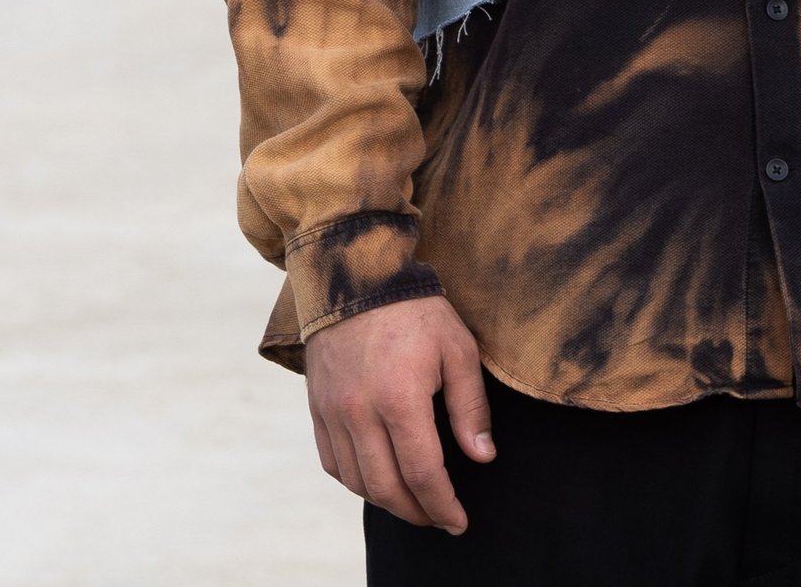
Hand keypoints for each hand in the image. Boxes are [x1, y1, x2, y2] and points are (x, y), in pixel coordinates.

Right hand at [304, 295, 495, 533]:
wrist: (357, 278)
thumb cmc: (415, 312)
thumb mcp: (457, 348)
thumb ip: (470, 407)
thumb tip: (482, 457)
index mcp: (400, 399)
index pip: (423, 474)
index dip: (442, 506)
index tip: (458, 521)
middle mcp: (360, 413)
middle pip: (387, 488)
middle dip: (418, 513)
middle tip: (440, 518)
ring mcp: (333, 414)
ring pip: (358, 482)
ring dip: (388, 503)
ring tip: (414, 503)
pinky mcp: (318, 410)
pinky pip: (333, 464)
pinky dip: (356, 483)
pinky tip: (377, 481)